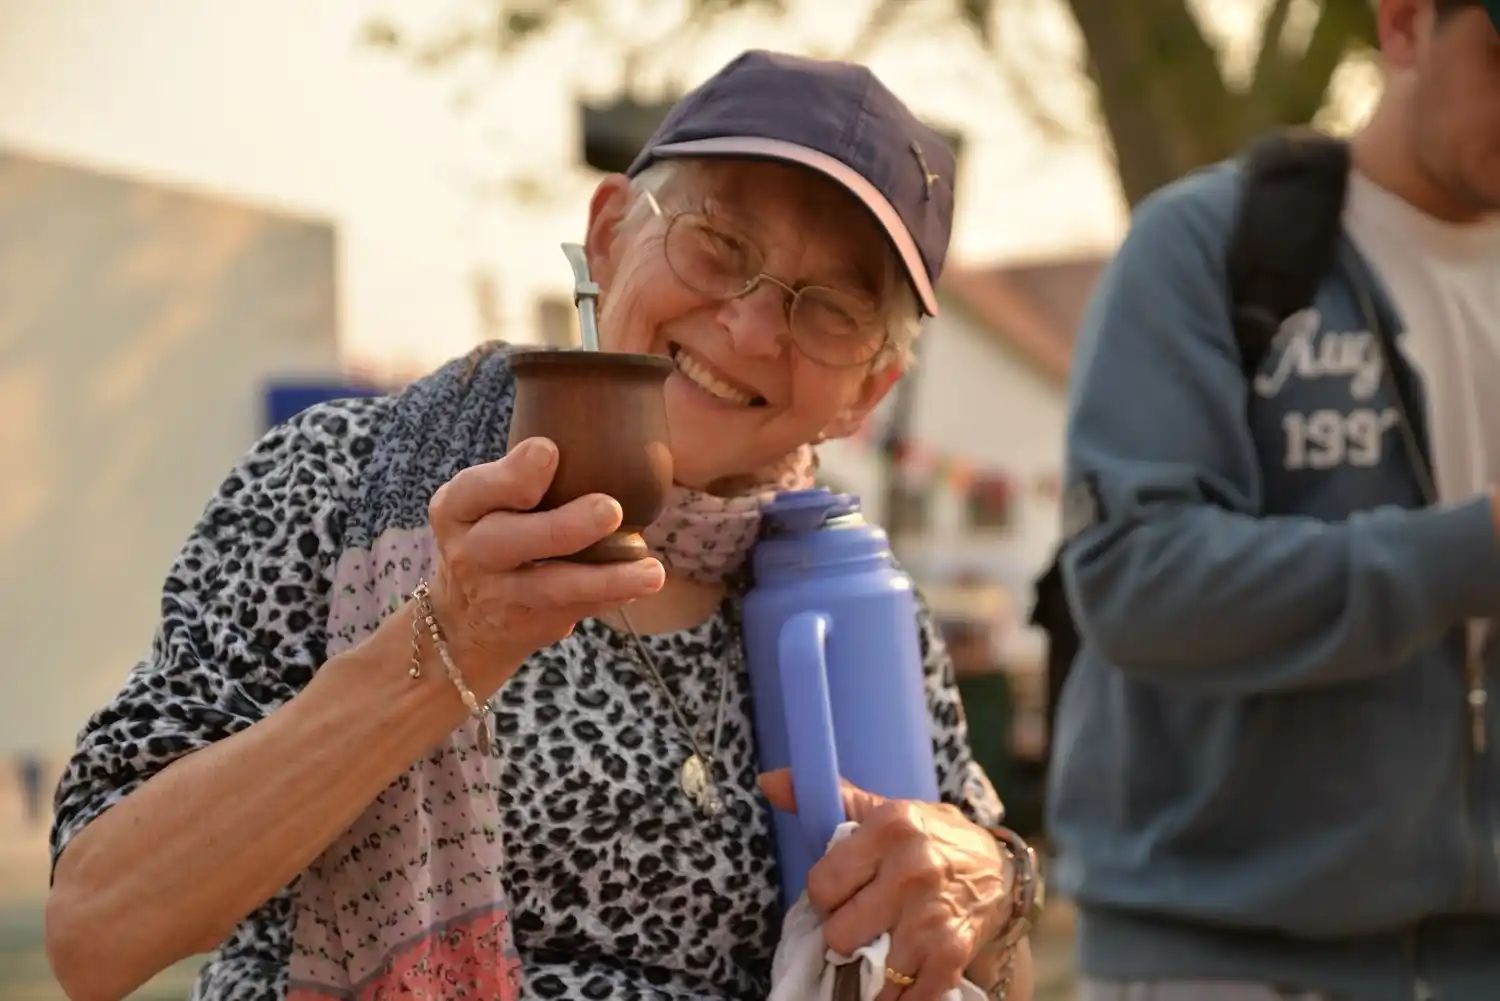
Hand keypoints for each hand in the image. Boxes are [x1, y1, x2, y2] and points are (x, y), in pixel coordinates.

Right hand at [426, 436, 665, 692]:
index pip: (477, 488)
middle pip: (509, 540)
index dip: (512, 473)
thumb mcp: (486, 498)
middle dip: (562, 526)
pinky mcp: (528, 624)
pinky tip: (641, 584)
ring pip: (550, 587)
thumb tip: (603, 429)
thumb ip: (524, 471)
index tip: (550, 450)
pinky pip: (573, 610)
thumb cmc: (495, 528)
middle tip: (611, 509)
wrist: (464, 616)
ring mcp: (499, 593)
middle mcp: (471, 551)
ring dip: (605, 579)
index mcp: (459, 507)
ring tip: (652, 572)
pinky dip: (610, 597)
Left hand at [759, 770, 1011, 1000]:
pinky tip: (895, 984)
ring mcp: (932, 916)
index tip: (838, 893)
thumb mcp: (887, 809)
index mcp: (892, 827)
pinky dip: (898, 998)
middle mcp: (913, 870)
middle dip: (842, 934)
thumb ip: (834, 799)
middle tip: (857, 924)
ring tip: (874, 952)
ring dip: (866, 971)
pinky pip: (909, 995)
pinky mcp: (952, 953)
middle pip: (840, 932)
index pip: (822, 883)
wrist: (999, 872)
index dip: (824, 895)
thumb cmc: (931, 838)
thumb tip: (768, 782)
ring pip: (868, 970)